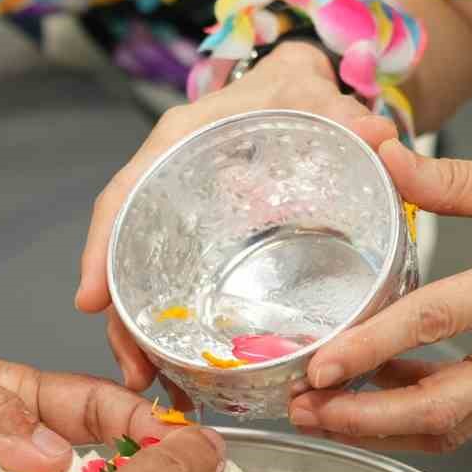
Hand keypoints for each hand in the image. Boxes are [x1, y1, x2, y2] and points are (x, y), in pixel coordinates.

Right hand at [77, 41, 398, 391]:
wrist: (304, 92)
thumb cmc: (294, 87)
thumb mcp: (312, 90)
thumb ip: (344, 113)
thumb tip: (379, 137)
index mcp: (180, 142)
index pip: (126, 195)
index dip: (103, 248)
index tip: (91, 301)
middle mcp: (170, 184)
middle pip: (127, 255)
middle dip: (123, 318)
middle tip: (134, 371)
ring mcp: (185, 220)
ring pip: (148, 280)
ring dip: (145, 336)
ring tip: (154, 385)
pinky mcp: (206, 245)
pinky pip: (180, 287)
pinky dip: (179, 330)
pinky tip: (186, 371)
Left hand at [288, 141, 471, 451]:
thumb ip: (459, 179)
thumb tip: (388, 156)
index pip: (437, 321)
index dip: (372, 349)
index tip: (320, 366)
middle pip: (439, 408)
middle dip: (364, 419)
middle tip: (304, 408)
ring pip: (450, 425)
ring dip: (382, 427)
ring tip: (322, 412)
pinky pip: (468, 416)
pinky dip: (416, 414)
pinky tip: (376, 391)